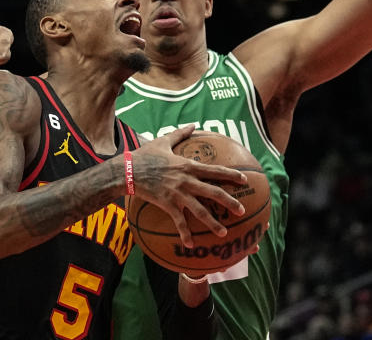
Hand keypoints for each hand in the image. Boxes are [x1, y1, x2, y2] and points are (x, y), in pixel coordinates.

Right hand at [130, 126, 247, 247]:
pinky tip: (191, 245)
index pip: (214, 170)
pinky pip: (179, 222)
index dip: (231, 175)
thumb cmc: (144, 155)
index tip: (244, 180)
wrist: (127, 171)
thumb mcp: (163, 141)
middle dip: (229, 201)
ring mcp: (177, 194)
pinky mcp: (167, 204)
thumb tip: (193, 125)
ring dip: (213, 222)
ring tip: (224, 233)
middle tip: (242, 210)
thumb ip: (180, 134)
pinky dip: (185, 234)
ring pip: (200, 210)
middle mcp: (186, 180)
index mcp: (187, 165)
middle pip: (213, 192)